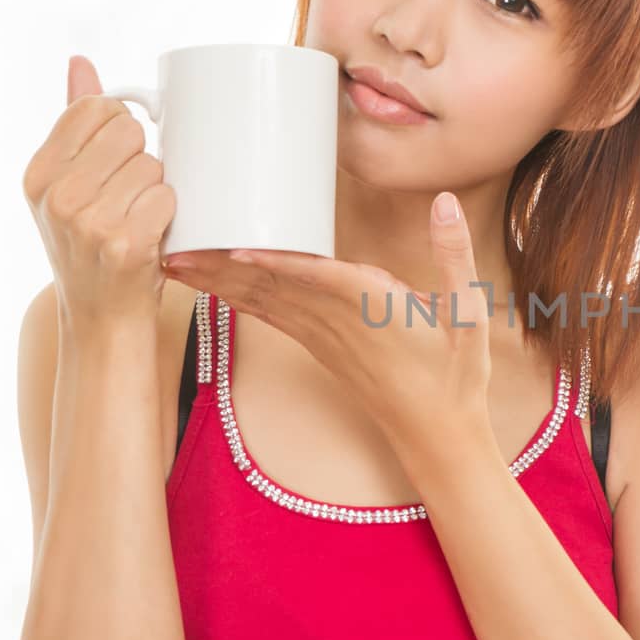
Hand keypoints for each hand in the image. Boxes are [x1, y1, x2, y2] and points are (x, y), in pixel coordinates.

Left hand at [163, 191, 492, 466]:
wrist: (439, 436)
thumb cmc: (456, 376)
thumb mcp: (469, 314)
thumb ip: (454, 255)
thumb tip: (444, 203)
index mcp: (372, 307)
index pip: (316, 276)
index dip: (276, 260)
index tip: (235, 247)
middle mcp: (337, 323)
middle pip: (271, 285)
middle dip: (221, 265)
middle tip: (171, 244)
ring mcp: (325, 339)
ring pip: (262, 301)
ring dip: (217, 282)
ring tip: (174, 262)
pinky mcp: (321, 350)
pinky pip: (272, 318)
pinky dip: (240, 300)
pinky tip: (215, 290)